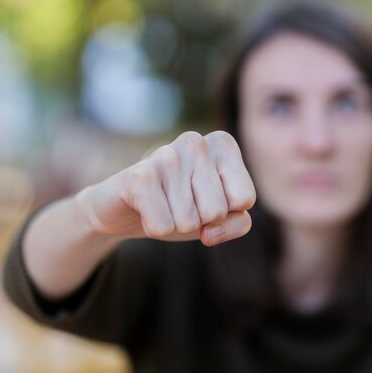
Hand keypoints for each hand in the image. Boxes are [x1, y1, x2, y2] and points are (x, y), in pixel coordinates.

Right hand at [76, 130, 255, 245]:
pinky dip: (155, 228)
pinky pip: (163, 227)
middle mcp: (196, 141)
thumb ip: (238, 223)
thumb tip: (209, 231)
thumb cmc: (182, 208)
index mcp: (223, 144)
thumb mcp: (220, 217)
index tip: (206, 200)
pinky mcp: (138, 176)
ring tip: (163, 204)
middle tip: (180, 204)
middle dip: (199, 221)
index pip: (244, 199)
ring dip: (175, 224)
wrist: (126, 208)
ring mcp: (166, 156)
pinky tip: (145, 208)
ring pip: (190, 222)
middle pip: (217, 211)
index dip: (226, 213)